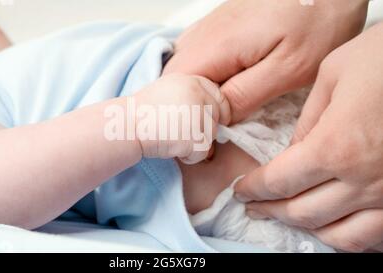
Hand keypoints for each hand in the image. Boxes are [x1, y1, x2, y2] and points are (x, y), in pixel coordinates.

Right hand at [134, 74, 230, 163]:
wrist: (124, 125)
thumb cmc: (143, 113)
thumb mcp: (169, 92)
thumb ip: (193, 97)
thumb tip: (217, 116)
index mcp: (192, 81)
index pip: (219, 97)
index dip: (216, 112)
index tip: (204, 122)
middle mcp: (198, 94)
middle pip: (216, 119)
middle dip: (202, 131)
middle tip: (178, 132)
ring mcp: (197, 115)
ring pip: (210, 138)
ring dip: (193, 144)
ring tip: (171, 138)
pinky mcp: (194, 136)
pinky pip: (202, 153)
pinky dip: (188, 156)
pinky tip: (171, 147)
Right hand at [163, 0, 368, 122]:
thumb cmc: (316, 22)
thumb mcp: (288, 69)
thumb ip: (246, 95)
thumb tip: (216, 118)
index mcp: (215, 48)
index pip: (173, 90)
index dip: (183, 117)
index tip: (205, 137)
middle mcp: (202, 35)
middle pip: (172, 81)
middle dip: (187, 108)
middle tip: (213, 129)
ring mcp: (207, 28)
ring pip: (182, 70)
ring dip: (194, 93)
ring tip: (218, 111)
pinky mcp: (217, 26)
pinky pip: (195, 57)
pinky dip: (202, 77)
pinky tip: (223, 86)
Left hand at [235, 23, 382, 251]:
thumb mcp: (333, 74)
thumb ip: (308, 120)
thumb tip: (293, 151)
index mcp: (336, 147)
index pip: (280, 182)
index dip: (254, 189)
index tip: (243, 190)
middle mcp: (364, 181)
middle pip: (304, 213)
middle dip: (271, 211)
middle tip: (255, 206)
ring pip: (341, 236)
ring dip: (307, 229)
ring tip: (288, 217)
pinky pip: (376, 237)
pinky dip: (349, 238)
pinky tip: (335, 226)